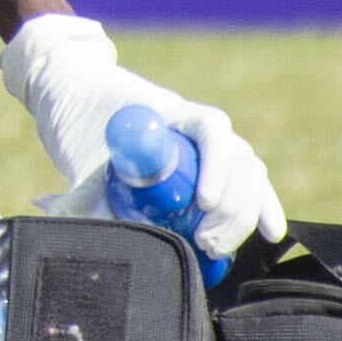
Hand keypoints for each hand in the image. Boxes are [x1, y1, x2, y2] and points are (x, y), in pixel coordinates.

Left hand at [0, 12, 286, 268]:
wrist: (71, 92)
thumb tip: (108, 243)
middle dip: (232, 207)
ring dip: (243, 214)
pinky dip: (261, 207)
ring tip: (216, 249)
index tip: (202, 203)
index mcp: (170, 112)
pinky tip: (271, 233)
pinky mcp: (211, 169)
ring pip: (248, 174)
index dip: (217, 166)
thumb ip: (89, 198)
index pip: (212, 129)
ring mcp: (208, 147)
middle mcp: (197, 128)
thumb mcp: (79, 157)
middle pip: (239, 160)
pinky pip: (247, 184)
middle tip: (206, 242)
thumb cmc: (75, 118)